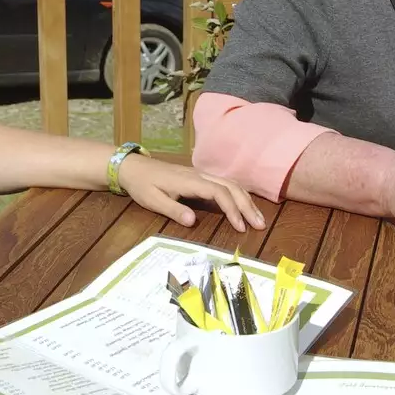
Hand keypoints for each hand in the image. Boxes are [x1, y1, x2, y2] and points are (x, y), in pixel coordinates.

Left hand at [117, 154, 264, 231]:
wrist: (134, 167)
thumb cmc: (142, 185)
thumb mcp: (152, 200)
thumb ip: (173, 209)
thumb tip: (192, 221)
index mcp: (190, 181)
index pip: (219, 193)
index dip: (232, 209)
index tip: (240, 227)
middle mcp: (200, 175)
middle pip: (231, 187)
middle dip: (247, 206)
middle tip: (260, 225)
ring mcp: (201, 175)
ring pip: (230, 184)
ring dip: (246, 200)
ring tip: (258, 218)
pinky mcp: (200, 177)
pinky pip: (225, 184)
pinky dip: (238, 195)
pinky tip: (244, 205)